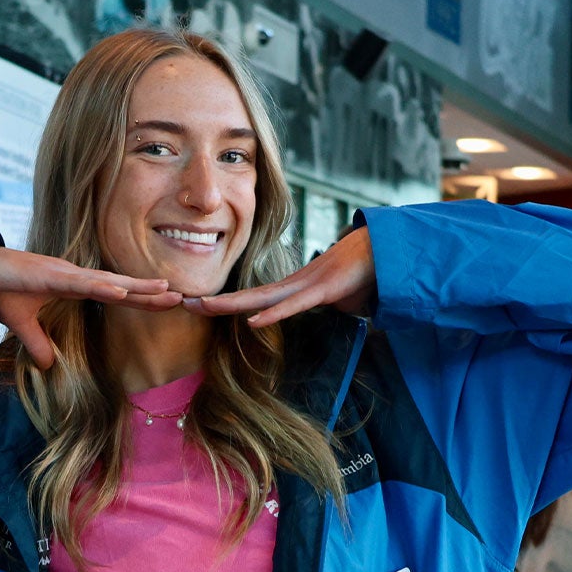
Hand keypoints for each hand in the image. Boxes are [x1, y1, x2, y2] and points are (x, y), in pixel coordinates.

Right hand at [0, 247, 180, 368]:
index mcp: (72, 285)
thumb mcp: (23, 326)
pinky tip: (122, 291)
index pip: (115, 294)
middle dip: (150, 293)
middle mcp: (74, 276)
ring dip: (137, 287)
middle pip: (120, 286)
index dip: (140, 298)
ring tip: (165, 291)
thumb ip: (38, 344)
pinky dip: (102, 288)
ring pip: (108, 282)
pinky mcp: (49, 276)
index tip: (167, 302)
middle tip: (182, 297)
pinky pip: (81, 284)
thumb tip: (49, 364)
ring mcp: (63, 274)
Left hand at [182, 225, 375, 326]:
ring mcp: (308, 285)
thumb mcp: (338, 300)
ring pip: (262, 298)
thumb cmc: (364, 275)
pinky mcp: (324, 289)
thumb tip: (325, 313)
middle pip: (247, 296)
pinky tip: (251, 321)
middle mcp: (294, 285)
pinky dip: (272, 314)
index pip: (254, 299)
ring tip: (203, 307)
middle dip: (215, 301)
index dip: (226, 304)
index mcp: (295, 289)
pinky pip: (294, 305)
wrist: (388, 250)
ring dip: (232, 305)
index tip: (200, 307)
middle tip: (182, 302)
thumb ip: (325, 307)